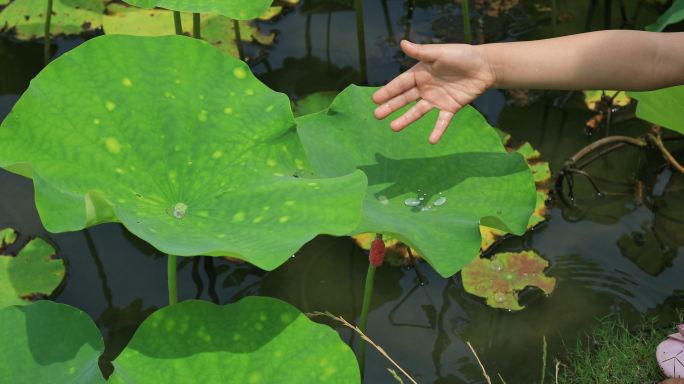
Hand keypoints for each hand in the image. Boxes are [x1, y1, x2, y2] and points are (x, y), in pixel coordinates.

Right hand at [372, 40, 495, 143]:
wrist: (485, 66)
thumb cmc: (462, 55)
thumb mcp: (439, 53)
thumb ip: (421, 52)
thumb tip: (402, 43)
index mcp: (420, 73)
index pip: (401, 84)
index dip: (388, 91)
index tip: (375, 99)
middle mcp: (425, 88)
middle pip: (405, 99)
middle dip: (391, 107)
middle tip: (377, 115)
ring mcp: (436, 99)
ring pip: (418, 112)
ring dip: (406, 120)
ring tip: (394, 128)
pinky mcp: (450, 107)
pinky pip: (442, 121)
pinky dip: (437, 131)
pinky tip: (431, 141)